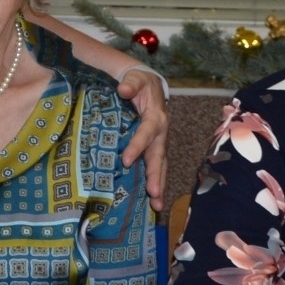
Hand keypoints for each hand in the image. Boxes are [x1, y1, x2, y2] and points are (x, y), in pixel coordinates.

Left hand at [117, 67, 167, 209]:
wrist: (149, 86)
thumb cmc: (140, 83)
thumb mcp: (135, 79)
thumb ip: (130, 83)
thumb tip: (123, 89)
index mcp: (156, 116)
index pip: (146, 133)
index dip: (137, 146)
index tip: (125, 161)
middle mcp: (161, 132)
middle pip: (158, 156)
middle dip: (156, 176)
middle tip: (153, 194)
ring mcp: (159, 142)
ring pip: (160, 166)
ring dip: (159, 185)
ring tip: (157, 206)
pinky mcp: (155, 149)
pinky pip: (157, 167)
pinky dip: (155, 183)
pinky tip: (153, 201)